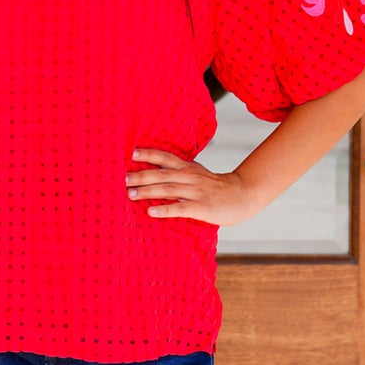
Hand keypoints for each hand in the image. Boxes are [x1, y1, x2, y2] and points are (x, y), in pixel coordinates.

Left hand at [125, 148, 264, 226]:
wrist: (242, 195)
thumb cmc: (216, 187)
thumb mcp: (198, 173)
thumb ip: (180, 172)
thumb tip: (156, 171)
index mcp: (188, 168)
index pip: (165, 158)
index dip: (149, 154)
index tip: (131, 153)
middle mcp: (190, 177)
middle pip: (161, 174)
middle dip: (140, 176)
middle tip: (122, 179)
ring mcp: (195, 192)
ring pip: (167, 190)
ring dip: (147, 191)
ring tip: (130, 194)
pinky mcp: (201, 207)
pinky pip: (179, 208)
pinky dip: (164, 210)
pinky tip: (150, 212)